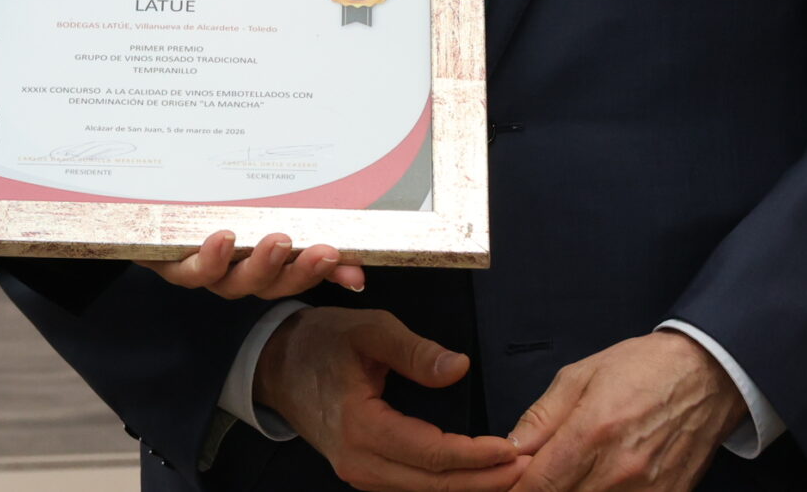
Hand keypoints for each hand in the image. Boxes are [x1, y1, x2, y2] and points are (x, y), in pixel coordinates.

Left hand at [141, 229, 365, 299]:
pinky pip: (190, 270)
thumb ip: (301, 227)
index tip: (355, 270)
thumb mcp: (253, 208)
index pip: (301, 274)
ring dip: (260, 265)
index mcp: (258, 263)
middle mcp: (233, 275)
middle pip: (271, 285)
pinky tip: (224, 238)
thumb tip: (353, 244)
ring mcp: (202, 271)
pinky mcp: (167, 263)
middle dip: (300, 270)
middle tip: (322, 251)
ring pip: (233, 282)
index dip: (328, 276)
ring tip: (277, 241)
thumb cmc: (200, 207)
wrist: (134, 210)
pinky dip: (210, 258)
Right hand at [254, 307, 525, 491]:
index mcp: (361, 427)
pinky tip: (478, 476)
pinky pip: (414, 488)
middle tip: (532, 470)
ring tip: (514, 475)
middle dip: (486, 481)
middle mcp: (360, 463)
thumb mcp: (367, 330)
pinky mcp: (364, 474)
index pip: (433, 453)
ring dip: (471, 486)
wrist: (274, 363)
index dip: (477, 456)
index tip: (515, 448)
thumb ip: (414, 351)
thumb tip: (460, 368)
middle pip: (435, 484)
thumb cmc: (320, 341)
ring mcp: (360, 474)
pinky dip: (449, 484)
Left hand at [508, 331, 746, 491]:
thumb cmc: (641, 369)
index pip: (540, 485)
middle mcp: (619, 469)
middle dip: (544, 491)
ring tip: (572, 475)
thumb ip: (541, 417)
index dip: (517, 489)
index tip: (508, 483)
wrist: (706, 375)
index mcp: (592, 432)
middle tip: (540, 475)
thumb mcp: (578, 376)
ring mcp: (647, 490)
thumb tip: (512, 447)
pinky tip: (600, 483)